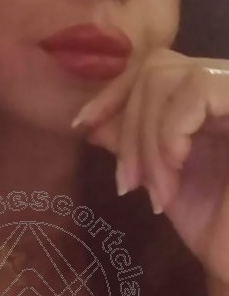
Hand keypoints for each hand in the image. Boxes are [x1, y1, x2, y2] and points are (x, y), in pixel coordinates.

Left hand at [71, 47, 228, 283]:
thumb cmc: (216, 227)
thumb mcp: (161, 180)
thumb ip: (132, 145)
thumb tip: (92, 122)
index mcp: (208, 103)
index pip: (153, 68)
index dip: (114, 92)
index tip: (82, 123)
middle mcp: (227, 88)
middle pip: (155, 70)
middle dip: (129, 128)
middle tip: (128, 183)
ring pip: (170, 78)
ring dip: (149, 138)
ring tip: (158, 189)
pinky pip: (198, 91)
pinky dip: (172, 130)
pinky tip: (178, 166)